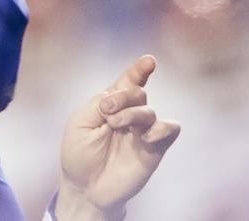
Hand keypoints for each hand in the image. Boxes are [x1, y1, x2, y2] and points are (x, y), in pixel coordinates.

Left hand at [55, 55, 180, 220]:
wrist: (86, 188)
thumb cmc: (79, 154)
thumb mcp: (79, 124)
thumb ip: (98, 105)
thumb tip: (116, 97)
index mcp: (109, 105)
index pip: (127, 82)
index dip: (138, 70)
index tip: (149, 60)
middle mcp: (128, 115)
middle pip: (137, 92)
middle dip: (123, 97)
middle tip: (107, 113)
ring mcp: (142, 131)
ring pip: (150, 111)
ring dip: (134, 113)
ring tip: (117, 125)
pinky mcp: (154, 149)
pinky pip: (170, 129)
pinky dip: (161, 128)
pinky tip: (146, 136)